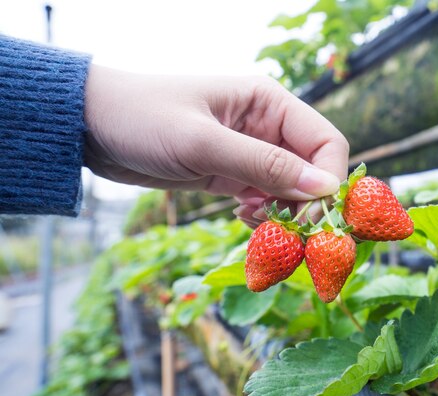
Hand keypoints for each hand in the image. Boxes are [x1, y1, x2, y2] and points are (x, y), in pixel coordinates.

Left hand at [83, 65, 348, 227]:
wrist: (92, 127)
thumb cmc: (143, 119)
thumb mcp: (203, 142)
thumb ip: (265, 165)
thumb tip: (324, 189)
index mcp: (270, 102)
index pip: (326, 143)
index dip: (327, 182)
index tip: (310, 218)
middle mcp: (268, 125)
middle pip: (313, 171)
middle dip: (305, 204)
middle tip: (284, 234)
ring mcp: (251, 151)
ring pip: (291, 190)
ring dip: (283, 214)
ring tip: (253, 223)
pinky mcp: (234, 173)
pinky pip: (267, 199)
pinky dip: (263, 215)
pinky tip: (241, 217)